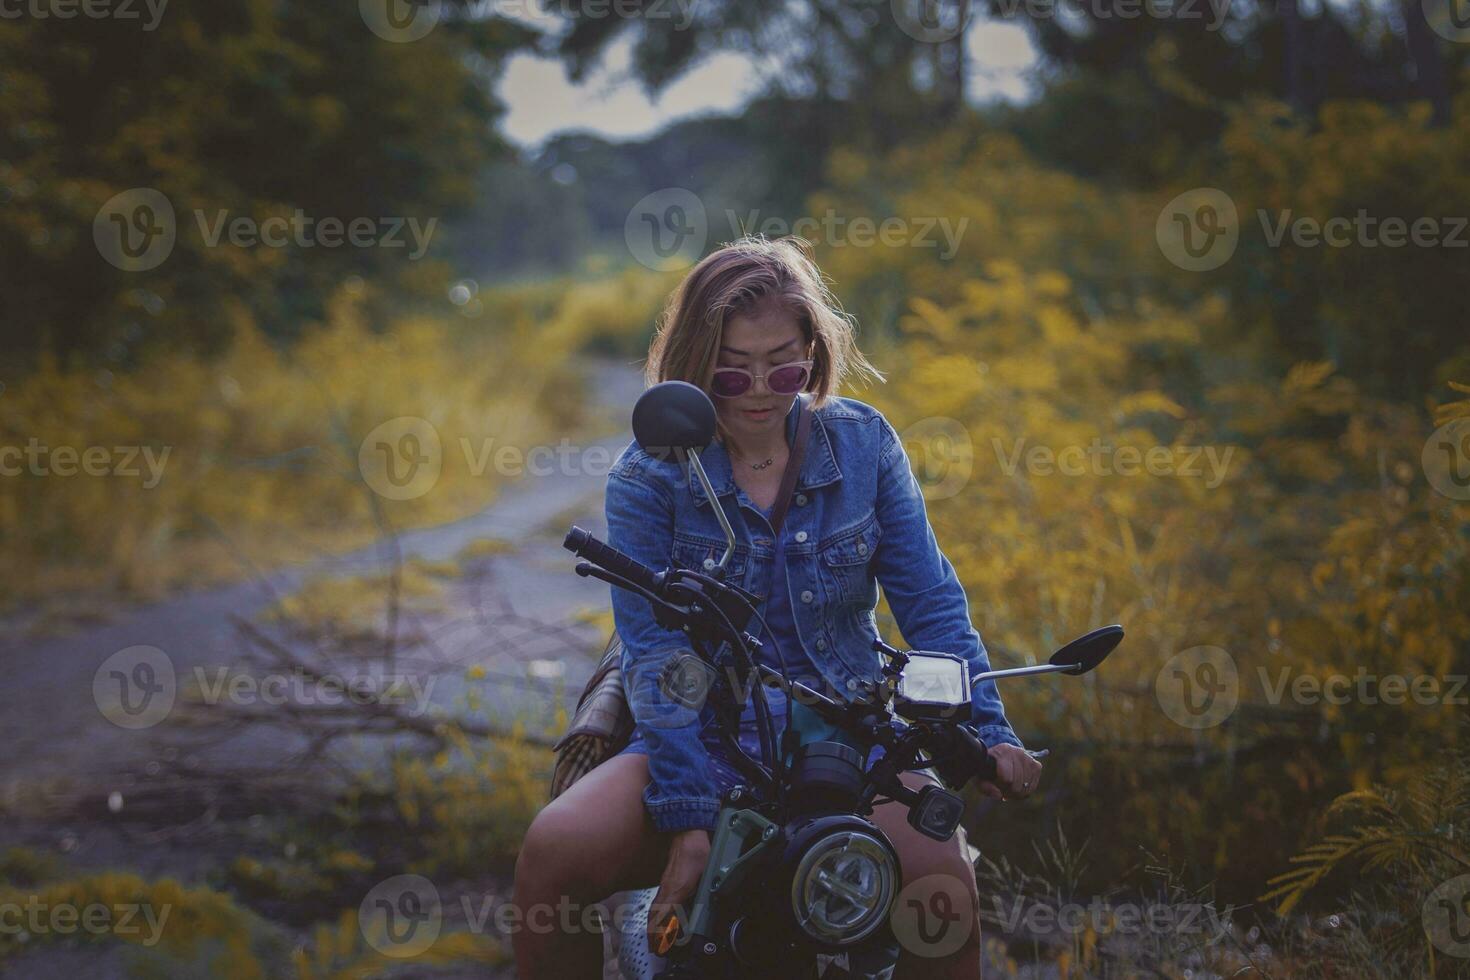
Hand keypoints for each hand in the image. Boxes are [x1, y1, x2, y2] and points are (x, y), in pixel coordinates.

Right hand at [647, 829, 710, 954]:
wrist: (687, 832)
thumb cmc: (697, 852)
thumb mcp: (706, 875)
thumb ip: (705, 893)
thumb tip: (708, 908)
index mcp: (677, 891)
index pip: (663, 918)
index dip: (660, 934)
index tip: (659, 946)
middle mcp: (667, 890)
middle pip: (655, 917)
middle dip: (653, 934)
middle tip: (655, 948)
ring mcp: (665, 885)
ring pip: (655, 910)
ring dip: (653, 925)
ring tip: (655, 939)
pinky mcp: (666, 881)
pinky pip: (657, 902)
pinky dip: (656, 914)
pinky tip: (659, 918)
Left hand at [977, 743, 1041, 800]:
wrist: (1000, 758)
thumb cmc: (988, 769)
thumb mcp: (980, 777)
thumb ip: (986, 787)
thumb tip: (999, 796)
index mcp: (1001, 752)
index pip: (1006, 778)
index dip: (1001, 786)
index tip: (996, 785)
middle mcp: (1017, 752)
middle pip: (1016, 784)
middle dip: (1009, 791)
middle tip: (1003, 789)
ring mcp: (1028, 758)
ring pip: (1025, 786)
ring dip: (1017, 792)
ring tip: (1009, 788)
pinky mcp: (1036, 765)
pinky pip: (1033, 786)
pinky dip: (1025, 790)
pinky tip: (1018, 786)